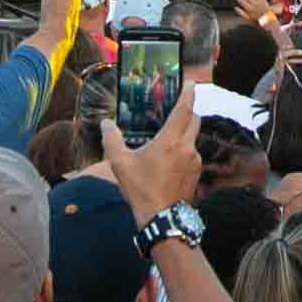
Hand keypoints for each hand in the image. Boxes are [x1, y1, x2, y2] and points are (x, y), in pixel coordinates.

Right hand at [105, 99, 193, 224]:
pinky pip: (192, 154)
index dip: (188, 93)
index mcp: (171, 141)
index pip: (184, 110)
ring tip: (168, 135)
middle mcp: (187, 147)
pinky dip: (183, 150)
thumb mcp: (120, 163)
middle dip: (188, 111)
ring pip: (193, 138)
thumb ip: (112, 139)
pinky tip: (170, 158)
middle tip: (177, 105)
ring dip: (184, 132)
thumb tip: (106, 123)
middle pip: (194, 121)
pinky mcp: (196, 174)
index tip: (192, 82)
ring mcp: (195, 162)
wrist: (162, 218)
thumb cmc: (141, 189)